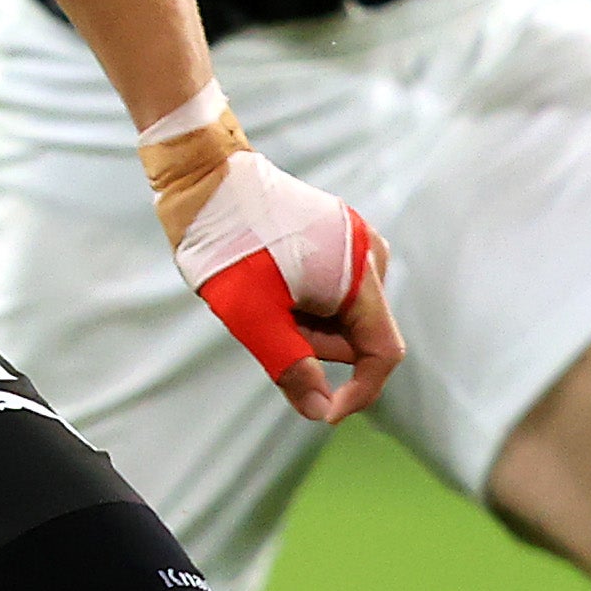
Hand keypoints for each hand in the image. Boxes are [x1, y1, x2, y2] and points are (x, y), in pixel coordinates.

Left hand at [147, 135, 401, 425]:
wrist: (206, 178)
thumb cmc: (227, 245)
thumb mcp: (253, 316)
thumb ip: (291, 366)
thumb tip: (318, 410)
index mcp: (360, 271)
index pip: (384, 351)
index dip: (360, 390)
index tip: (325, 412)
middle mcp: (370, 253)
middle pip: (359, 333)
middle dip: (316, 345)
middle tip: (267, 324)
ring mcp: (356, 240)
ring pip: (343, 313)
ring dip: (307, 324)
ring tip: (264, 298)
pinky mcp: (339, 235)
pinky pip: (334, 289)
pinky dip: (305, 302)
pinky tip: (271, 285)